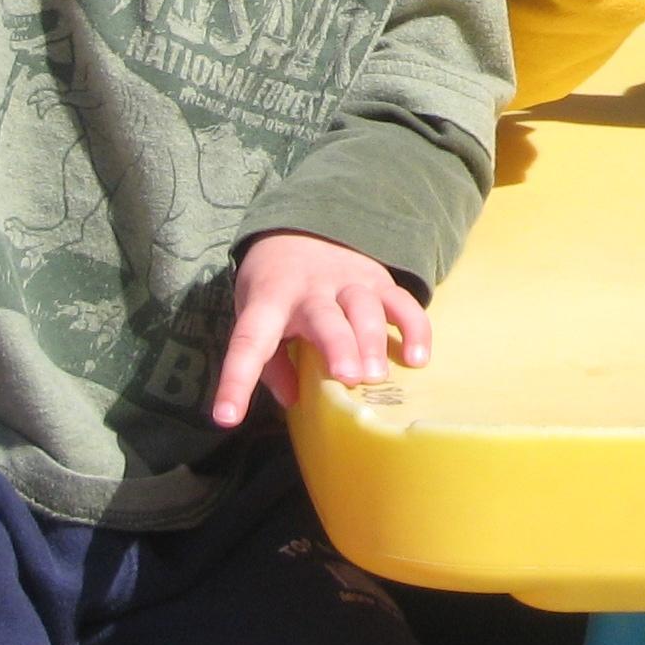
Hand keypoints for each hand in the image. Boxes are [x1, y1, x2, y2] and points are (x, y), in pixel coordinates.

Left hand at [209, 230, 427, 426]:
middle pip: (326, 318)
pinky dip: (414, 329)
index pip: (249, 341)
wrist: (301, 228)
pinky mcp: (380, 280)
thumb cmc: (274, 287)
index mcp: (269, 300)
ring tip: (378, 376)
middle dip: (339, 347)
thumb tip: (292, 399)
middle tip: (349, 378)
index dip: (237, 380)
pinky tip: (418, 358)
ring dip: (374, 341)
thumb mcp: (255, 315)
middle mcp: (311, 289)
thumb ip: (270, 361)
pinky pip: (402, 303)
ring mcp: (349, 281)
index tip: (226, 417)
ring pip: (366, 309)